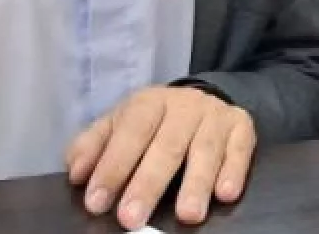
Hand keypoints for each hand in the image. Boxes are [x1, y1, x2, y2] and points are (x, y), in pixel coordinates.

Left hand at [67, 85, 255, 229]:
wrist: (203, 100)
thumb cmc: (154, 122)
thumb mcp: (120, 124)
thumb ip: (94, 145)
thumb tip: (76, 173)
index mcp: (149, 102)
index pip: (130, 132)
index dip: (113, 166)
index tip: (97, 201)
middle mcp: (184, 106)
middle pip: (166, 146)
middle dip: (148, 184)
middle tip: (132, 219)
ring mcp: (215, 116)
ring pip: (205, 149)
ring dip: (196, 183)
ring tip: (186, 216)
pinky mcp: (242, 127)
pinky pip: (240, 149)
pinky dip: (234, 171)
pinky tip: (225, 194)